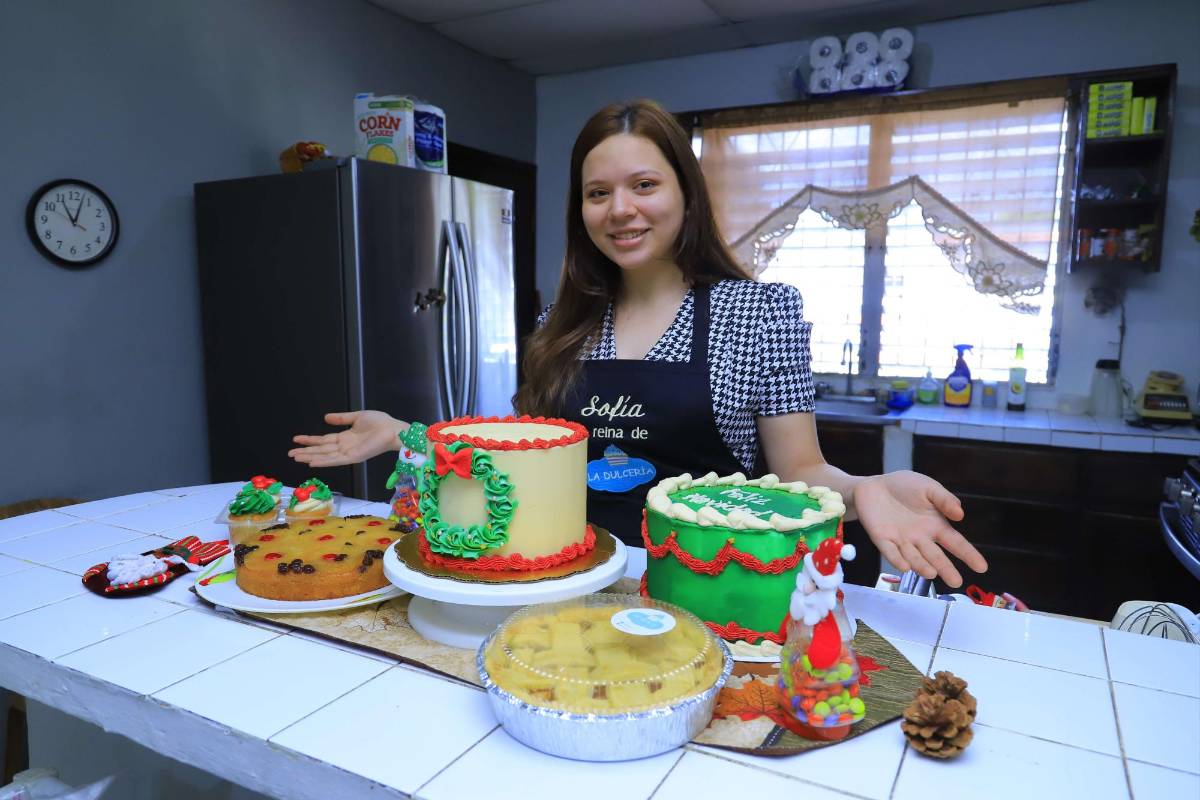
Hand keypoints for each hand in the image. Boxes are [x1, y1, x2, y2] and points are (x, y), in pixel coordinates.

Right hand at [288, 410, 402, 467]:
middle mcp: (344, 447)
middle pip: (321, 450)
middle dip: (305, 452)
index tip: (295, 439)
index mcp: (345, 438)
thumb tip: (325, 417)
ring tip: (295, 457)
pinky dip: (323, 462)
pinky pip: (336, 460)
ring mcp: (348, 453)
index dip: (309, 440)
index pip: (323, 441)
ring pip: (325, 456)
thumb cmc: (380, 423)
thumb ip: (341, 418)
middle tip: (289, 453)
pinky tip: (312, 463)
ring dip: (309, 457)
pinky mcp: (354, 457)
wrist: (393, 429)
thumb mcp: (356, 417)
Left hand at [853, 471, 986, 587]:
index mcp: (935, 525)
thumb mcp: (928, 488)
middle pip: (936, 556)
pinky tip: (905, 566)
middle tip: (956, 582)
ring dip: (922, 566)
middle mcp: (920, 538)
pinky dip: (897, 559)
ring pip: (914, 557)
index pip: (955, 543)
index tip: (981, 567)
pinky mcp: (882, 539)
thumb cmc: (904, 487)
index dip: (968, 555)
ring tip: (931, 573)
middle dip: (946, 569)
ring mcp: (901, 541)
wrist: (874, 486)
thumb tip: (961, 515)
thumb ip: (944, 500)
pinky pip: (890, 551)